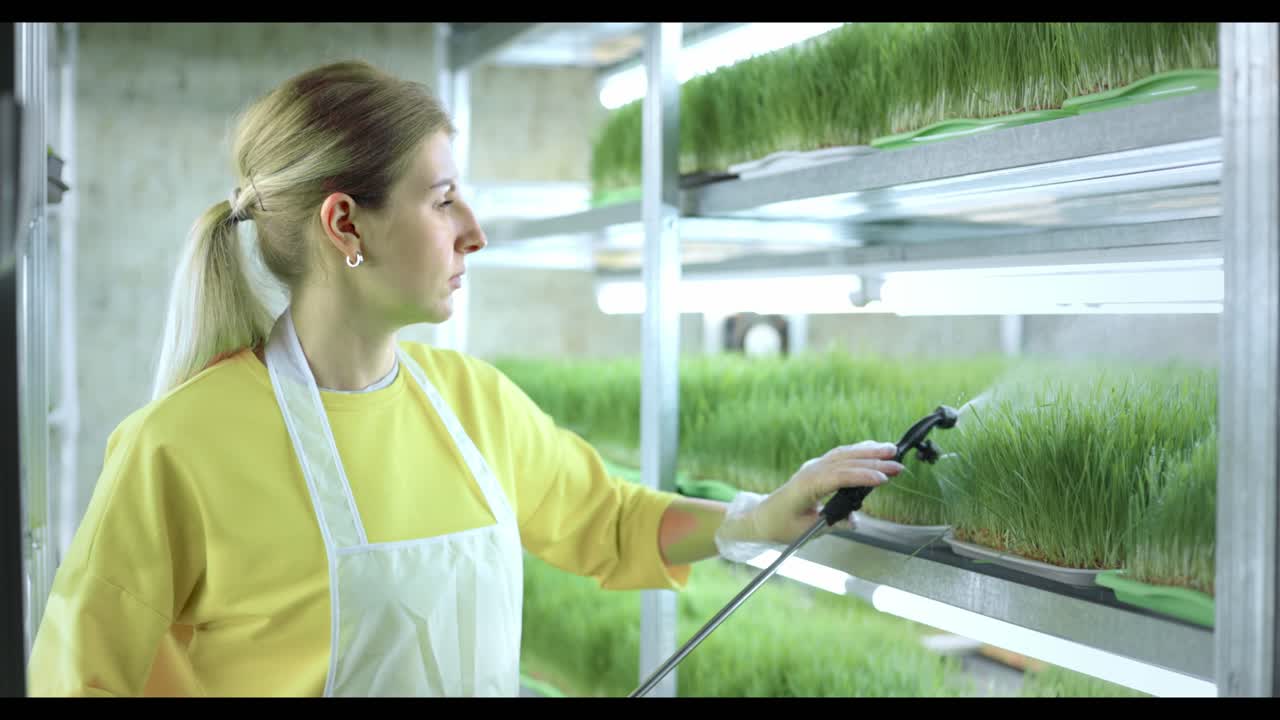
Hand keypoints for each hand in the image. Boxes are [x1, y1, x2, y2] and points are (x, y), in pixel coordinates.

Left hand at [748, 440, 903, 544]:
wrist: (763, 517)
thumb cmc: (782, 525)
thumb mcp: (807, 530)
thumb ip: (832, 524)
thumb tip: (853, 521)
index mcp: (807, 485)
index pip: (839, 477)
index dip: (862, 476)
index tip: (883, 478)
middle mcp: (811, 470)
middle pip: (845, 460)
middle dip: (873, 460)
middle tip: (897, 463)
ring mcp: (814, 466)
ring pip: (844, 453)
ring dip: (868, 450)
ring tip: (891, 450)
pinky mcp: (818, 467)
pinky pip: (840, 455)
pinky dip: (858, 451)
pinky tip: (874, 449)